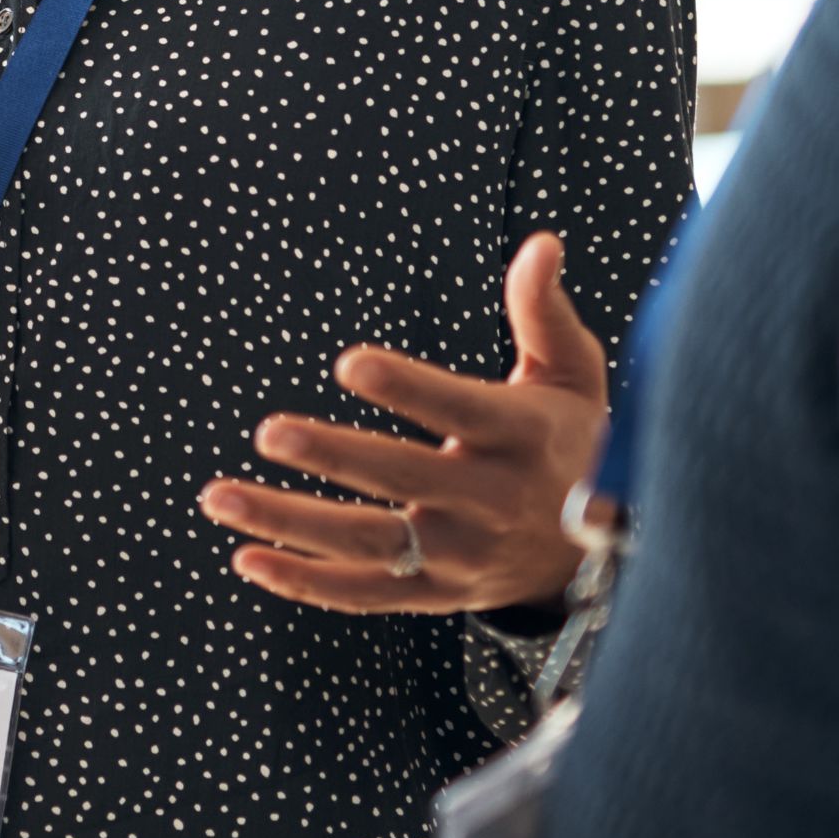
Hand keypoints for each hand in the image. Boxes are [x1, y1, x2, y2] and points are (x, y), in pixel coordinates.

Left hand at [198, 232, 607, 615]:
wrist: (619, 550)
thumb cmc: (573, 441)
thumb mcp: (571, 375)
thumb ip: (541, 311)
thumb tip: (539, 244)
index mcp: (521, 438)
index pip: (460, 409)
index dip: (408, 388)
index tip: (349, 362)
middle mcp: (491, 502)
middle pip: (403, 478)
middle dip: (332, 455)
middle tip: (268, 431)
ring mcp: (462, 556)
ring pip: (369, 542)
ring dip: (289, 522)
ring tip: (219, 494)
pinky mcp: (439, 593)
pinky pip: (364, 593)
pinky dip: (304, 582)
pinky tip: (245, 556)